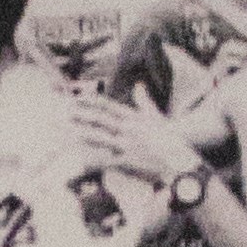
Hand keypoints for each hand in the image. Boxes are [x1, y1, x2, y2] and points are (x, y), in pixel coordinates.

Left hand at [67, 89, 198, 185]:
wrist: (181, 158)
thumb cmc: (170, 139)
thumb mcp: (157, 117)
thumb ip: (145, 101)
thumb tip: (138, 86)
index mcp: (135, 118)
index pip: (110, 106)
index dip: (93, 101)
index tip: (78, 97)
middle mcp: (130, 128)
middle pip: (101, 119)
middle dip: (82, 115)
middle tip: (65, 111)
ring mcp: (129, 144)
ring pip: (101, 137)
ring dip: (83, 133)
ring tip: (67, 131)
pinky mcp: (129, 160)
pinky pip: (108, 160)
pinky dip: (94, 159)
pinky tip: (81, 159)